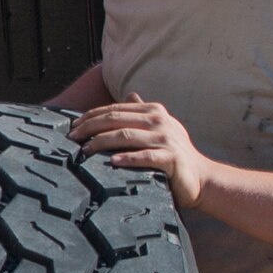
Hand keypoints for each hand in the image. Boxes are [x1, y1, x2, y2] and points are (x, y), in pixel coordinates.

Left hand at [67, 94, 209, 210]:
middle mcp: (160, 121)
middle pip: (116, 120)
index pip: (115, 109)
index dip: (91, 116)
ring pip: (126, 136)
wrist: (201, 178)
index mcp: (154, 111)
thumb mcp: (159, 128)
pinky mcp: (172, 159)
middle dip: (90, 127)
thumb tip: (129, 94)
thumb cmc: (174, 154)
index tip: (72, 126)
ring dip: (101, 143)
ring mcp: (166, 139)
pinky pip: (145, 157)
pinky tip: (112, 162)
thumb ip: (142, 113)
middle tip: (71, 138)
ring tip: (84, 150)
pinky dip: (127, 158)